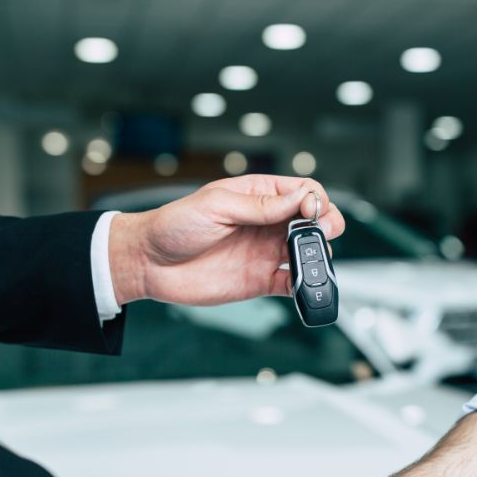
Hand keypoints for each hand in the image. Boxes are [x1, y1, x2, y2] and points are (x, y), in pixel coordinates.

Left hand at [109, 175, 344, 306]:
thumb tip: (302, 198)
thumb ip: (262, 205)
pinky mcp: (261, 281)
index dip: (315, 199)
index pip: (304, 190)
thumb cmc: (175, 225)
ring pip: (309, 252)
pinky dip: (304, 285)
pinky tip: (302, 284)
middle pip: (315, 221)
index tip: (311, 212)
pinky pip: (292, 283)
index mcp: (258, 195)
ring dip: (318, 256)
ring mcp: (266, 252)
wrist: (149, 263)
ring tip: (310, 260)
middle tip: (320, 234)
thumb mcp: (217, 205)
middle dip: (327, 225)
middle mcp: (267, 223)